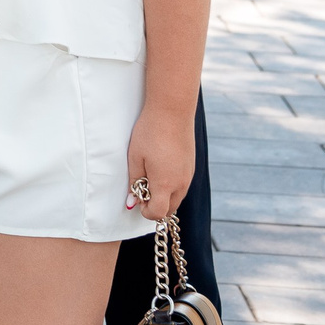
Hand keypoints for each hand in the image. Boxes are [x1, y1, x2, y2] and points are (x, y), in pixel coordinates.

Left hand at [125, 102, 195, 222]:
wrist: (172, 112)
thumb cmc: (150, 133)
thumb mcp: (135, 157)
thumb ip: (135, 182)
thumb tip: (132, 202)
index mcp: (165, 184)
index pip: (158, 213)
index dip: (145, 211)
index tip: (136, 198)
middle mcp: (181, 183)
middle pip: (170, 209)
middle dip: (155, 205)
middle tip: (141, 187)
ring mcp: (189, 175)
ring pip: (177, 198)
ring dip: (164, 196)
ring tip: (150, 175)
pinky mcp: (192, 167)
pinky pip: (182, 185)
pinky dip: (172, 186)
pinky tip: (161, 167)